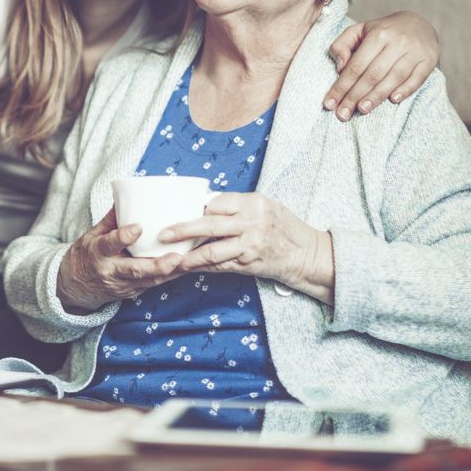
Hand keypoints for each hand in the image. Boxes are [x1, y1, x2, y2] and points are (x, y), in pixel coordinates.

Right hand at [56, 209, 181, 313]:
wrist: (74, 287)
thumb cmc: (85, 256)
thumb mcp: (91, 235)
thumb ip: (110, 219)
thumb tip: (124, 195)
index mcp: (98, 253)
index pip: (109, 244)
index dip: (123, 237)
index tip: (138, 228)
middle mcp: (110, 271)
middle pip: (135, 270)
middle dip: (157, 265)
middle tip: (175, 257)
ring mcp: (122, 285)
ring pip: (149, 281)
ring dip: (169, 273)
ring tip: (187, 263)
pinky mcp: (132, 292)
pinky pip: (153, 285)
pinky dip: (169, 277)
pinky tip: (184, 268)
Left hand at [161, 193, 333, 302]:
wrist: (306, 254)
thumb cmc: (283, 227)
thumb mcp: (265, 206)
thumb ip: (237, 205)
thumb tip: (205, 205)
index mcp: (253, 203)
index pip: (216, 203)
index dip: (198, 210)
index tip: (182, 213)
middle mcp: (251, 223)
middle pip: (208, 225)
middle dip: (182, 230)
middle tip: (163, 234)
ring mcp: (250, 246)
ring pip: (211, 251)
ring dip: (188, 255)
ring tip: (171, 257)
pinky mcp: (249, 264)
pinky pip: (220, 266)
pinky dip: (202, 267)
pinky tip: (189, 267)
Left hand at [323, 10, 439, 119]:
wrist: (419, 24)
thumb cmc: (383, 32)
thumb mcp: (359, 30)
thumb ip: (342, 44)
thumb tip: (340, 67)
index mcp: (378, 35)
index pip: (356, 65)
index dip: (341, 86)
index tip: (329, 104)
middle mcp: (398, 42)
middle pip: (373, 74)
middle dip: (355, 96)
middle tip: (343, 114)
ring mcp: (415, 52)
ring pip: (394, 78)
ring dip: (377, 96)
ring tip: (362, 110)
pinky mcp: (429, 60)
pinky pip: (417, 78)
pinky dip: (405, 90)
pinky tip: (393, 100)